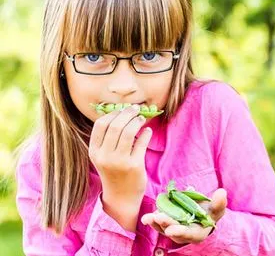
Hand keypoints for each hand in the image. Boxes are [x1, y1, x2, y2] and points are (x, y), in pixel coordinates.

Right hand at [89, 104, 151, 229]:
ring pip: (128, 132)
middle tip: (135, 109)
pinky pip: (141, 143)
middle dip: (127, 113)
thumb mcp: (103, 157)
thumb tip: (121, 114)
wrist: (121, 198)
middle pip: (116, 125)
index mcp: (94, 152)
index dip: (113, 113)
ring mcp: (119, 161)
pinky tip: (147, 131)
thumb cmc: (114, 173)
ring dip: (137, 121)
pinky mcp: (134, 166)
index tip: (122, 110)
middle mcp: (104, 156)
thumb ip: (108, 139)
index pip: (100, 125)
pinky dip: (145, 133)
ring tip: (142, 118)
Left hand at [141, 188, 226, 243]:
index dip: (180, 232)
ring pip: (163, 229)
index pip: (189, 234)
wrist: (202, 213)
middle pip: (174, 232)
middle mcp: (184, 234)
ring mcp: (174, 230)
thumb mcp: (217, 208)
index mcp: (198, 233)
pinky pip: (158, 224)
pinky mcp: (167, 223)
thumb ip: (219, 202)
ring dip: (155, 223)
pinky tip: (146, 217)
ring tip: (148, 217)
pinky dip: (152, 220)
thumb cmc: (211, 212)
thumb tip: (222, 192)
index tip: (171, 230)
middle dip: (166, 224)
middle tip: (158, 217)